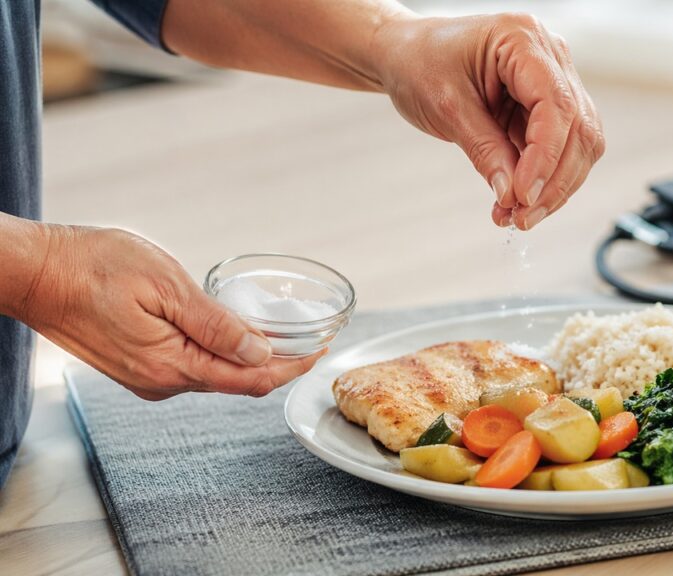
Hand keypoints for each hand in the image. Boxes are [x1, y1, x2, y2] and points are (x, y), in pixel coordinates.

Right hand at [19, 225, 323, 400]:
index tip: (321, 353)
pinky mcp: (137, 367)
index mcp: (172, 366)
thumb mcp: (165, 286)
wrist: (33, 273)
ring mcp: (147, 378)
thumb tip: (260, 352)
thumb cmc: (92, 267)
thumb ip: (215, 324)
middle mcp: (161, 382)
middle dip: (278, 365)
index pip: (250, 380)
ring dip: (250, 361)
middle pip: (237, 382)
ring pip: (215, 376)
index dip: (291, 368)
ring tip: (282, 337)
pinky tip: (234, 335)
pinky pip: (192, 368)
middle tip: (311, 342)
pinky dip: (221, 356)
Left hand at [373, 13, 604, 229]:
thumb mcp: (447, 107)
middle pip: (578, 128)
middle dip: (554, 182)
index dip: (546, 157)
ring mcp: (553, 79)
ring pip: (579, 144)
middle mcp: (549, 55)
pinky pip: (561, 148)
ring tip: (518, 216)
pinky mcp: (546, 105)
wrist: (407, 54)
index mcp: (523, 39)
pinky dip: (544, 180)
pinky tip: (518, 202)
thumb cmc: (420, 63)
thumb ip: (484, 150)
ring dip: (554, 187)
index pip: (556, 105)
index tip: (524, 195)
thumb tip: (513, 195)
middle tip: (522, 218)